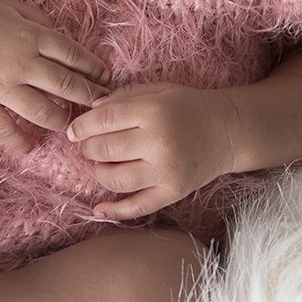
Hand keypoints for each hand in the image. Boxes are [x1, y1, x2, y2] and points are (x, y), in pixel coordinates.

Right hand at [0, 0, 109, 153]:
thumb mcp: (13, 8)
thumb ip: (40, 21)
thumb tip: (64, 37)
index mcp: (32, 36)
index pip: (74, 56)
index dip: (95, 70)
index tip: (106, 80)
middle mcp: (21, 62)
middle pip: (66, 85)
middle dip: (89, 98)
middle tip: (99, 106)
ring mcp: (1, 86)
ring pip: (43, 112)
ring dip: (62, 121)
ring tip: (68, 124)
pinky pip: (5, 129)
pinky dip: (21, 142)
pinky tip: (32, 148)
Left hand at [64, 81, 239, 222]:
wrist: (227, 131)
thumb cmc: (188, 107)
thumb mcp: (158, 90)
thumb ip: (122, 97)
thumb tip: (89, 110)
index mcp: (154, 111)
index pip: (104, 120)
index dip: (81, 126)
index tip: (74, 130)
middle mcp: (159, 142)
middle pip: (104, 150)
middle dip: (88, 148)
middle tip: (89, 145)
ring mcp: (166, 170)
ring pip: (115, 179)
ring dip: (100, 172)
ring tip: (104, 163)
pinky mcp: (173, 192)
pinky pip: (138, 207)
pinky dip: (114, 211)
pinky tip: (99, 209)